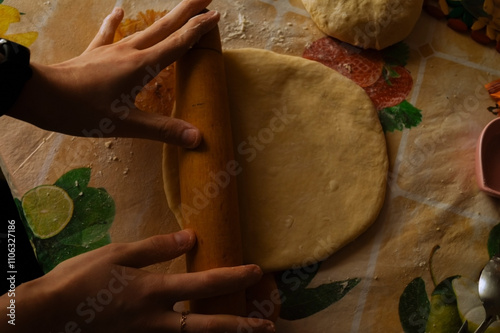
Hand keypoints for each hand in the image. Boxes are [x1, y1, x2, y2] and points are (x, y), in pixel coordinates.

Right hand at [1, 229, 274, 331]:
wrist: (46, 316)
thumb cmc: (80, 279)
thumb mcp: (117, 254)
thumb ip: (156, 247)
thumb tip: (190, 237)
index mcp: (152, 291)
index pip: (204, 282)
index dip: (234, 277)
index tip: (257, 272)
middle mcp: (155, 319)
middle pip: (206, 324)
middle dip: (239, 326)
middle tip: (266, 327)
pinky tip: (202, 332)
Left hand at [8, 0, 220, 147]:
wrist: (41, 95)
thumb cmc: (83, 110)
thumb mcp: (125, 124)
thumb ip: (162, 129)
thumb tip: (197, 137)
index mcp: (142, 67)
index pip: (178, 43)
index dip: (198, 29)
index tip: (216, 15)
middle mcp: (130, 52)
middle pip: (165, 27)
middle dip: (188, 12)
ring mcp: (111, 50)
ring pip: (144, 29)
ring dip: (164, 18)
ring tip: (177, 8)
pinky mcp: (95, 53)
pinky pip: (109, 34)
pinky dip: (116, 22)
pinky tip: (120, 10)